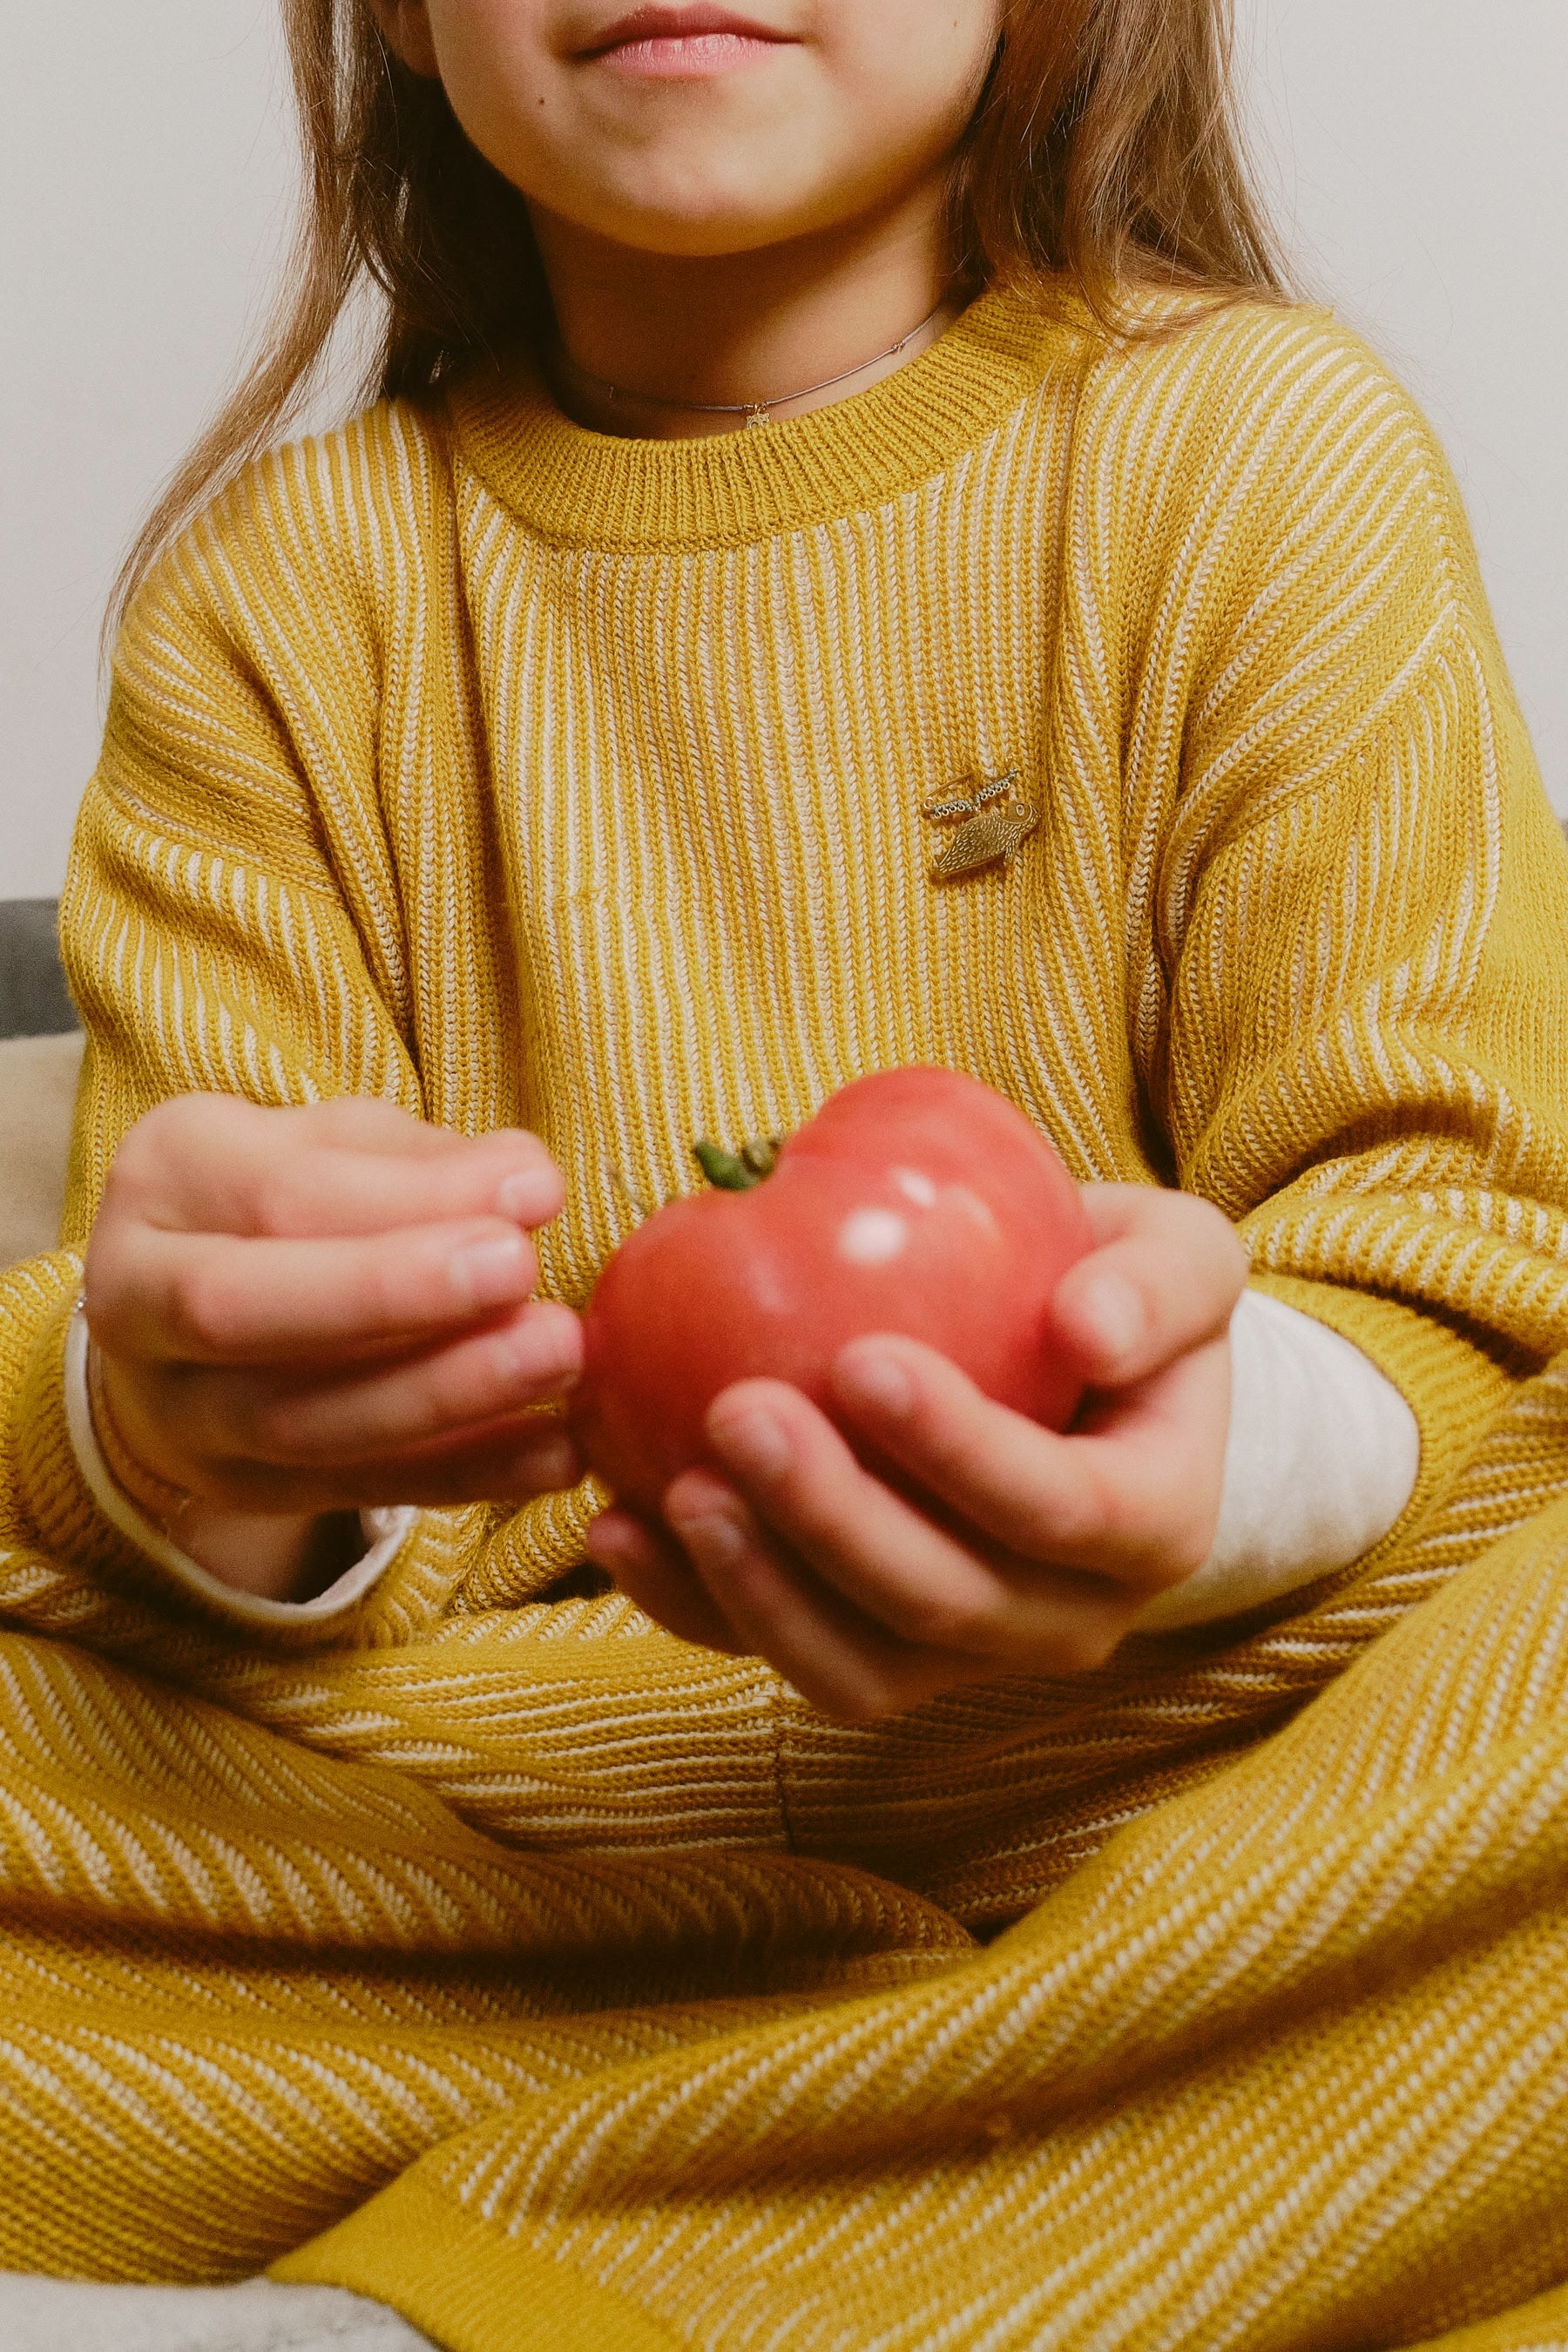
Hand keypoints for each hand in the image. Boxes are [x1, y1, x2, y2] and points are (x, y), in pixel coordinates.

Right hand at [84, 1096, 584, 1597]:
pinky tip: (555, 1451)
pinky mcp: (241, 1490)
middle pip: (243, 1311)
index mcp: (163, 1179)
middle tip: (521, 1272)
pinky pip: (356, 1491)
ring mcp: (179, 1414)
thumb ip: (427, 1161)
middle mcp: (137, 1301)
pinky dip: (465, 1476)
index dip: (413, 1197)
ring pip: (301, 1424)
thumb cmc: (287, 1203)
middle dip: (390, 1294)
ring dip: (443, 1396)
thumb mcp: (340, 1146)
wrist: (191, 1317)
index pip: (280, 1194)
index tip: (536, 1192)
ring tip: (557, 1358)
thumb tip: (527, 1185)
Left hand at [585, 1185, 1245, 1719]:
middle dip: (832, 1518)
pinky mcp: (877, 1658)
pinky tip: (622, 1527)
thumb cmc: (1118, 1290)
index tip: (859, 1358)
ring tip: (678, 1487)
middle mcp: (1071, 1617)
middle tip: (737, 1409)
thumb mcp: (1183, 1254)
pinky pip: (784, 1657)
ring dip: (759, 1588)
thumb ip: (1157, 1282)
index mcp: (1157, 1522)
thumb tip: (1087, 1327)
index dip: (959, 1451)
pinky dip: (696, 1608)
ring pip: (860, 1668)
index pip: (1059, 1509)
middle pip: (943, 1603)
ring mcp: (968, 1656)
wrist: (1080, 1366)